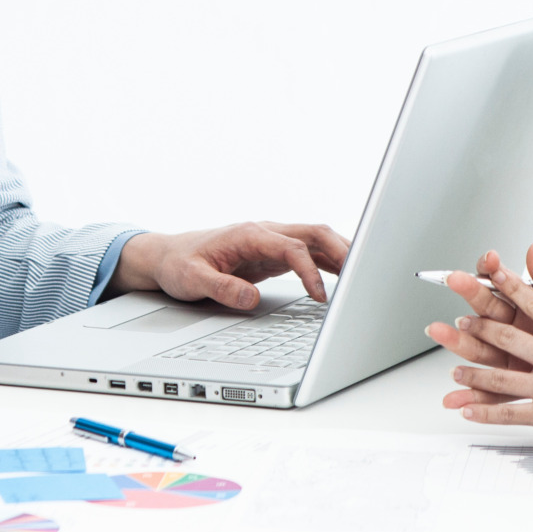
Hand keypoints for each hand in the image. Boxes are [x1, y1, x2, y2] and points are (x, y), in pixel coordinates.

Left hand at [110, 222, 347, 310]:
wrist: (169, 256)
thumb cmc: (179, 264)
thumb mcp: (192, 279)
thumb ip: (221, 288)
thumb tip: (250, 298)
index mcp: (248, 234)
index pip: (293, 247)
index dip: (311, 271)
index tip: (320, 297)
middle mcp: (264, 232)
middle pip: (314, 233)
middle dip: (341, 251)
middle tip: (361, 278)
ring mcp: (271, 242)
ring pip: (316, 240)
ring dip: (341, 254)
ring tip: (363, 278)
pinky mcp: (273, 254)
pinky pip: (309, 253)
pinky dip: (330, 263)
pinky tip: (345, 277)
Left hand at [425, 264, 532, 455]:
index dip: (511, 286)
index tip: (491, 273)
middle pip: (509, 337)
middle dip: (480, 329)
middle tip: (458, 323)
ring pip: (501, 376)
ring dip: (475, 373)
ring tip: (454, 372)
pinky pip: (511, 412)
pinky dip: (486, 411)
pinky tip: (468, 410)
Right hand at [439, 244, 532, 380]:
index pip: (504, 286)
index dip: (493, 272)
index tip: (488, 261)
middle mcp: (523, 333)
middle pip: (487, 314)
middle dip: (468, 298)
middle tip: (453, 283)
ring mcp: (521, 361)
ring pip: (484, 351)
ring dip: (459, 342)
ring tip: (442, 333)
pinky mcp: (527, 388)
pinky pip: (498, 393)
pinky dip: (475, 395)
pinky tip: (457, 393)